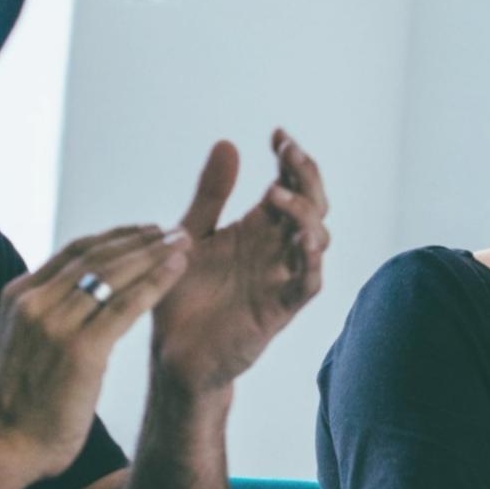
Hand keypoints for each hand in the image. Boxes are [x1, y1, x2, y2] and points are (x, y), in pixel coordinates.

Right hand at [0, 223, 192, 467]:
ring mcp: (55, 324)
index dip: (115, 237)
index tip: (146, 230)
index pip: (74, 252)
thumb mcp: (22, 342)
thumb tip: (75, 294)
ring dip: (154, 254)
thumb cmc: (21, 402)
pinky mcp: (80, 349)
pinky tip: (178, 270)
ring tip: (184, 241)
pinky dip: (155, 283)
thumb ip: (45, 313)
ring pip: (113, 275)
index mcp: (18, 296)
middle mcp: (34, 302)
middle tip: (175, 230)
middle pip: (97, 256)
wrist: (6, 445)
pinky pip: (126, 305)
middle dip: (140, 239)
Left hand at [152, 131, 330, 391]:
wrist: (173, 353)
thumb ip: (211, 194)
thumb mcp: (192, 234)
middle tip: (288, 153)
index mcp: (258, 228)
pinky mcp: (279, 308)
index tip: (278, 135)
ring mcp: (281, 277)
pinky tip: (302, 240)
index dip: (290, 159)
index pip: (289, 185)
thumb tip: (228, 143)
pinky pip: (308, 283)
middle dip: (305, 176)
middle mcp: (276, 249)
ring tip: (276, 196)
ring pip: (317, 239)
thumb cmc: (184, 296)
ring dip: (304, 214)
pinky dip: (311, 261)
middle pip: (312, 204)